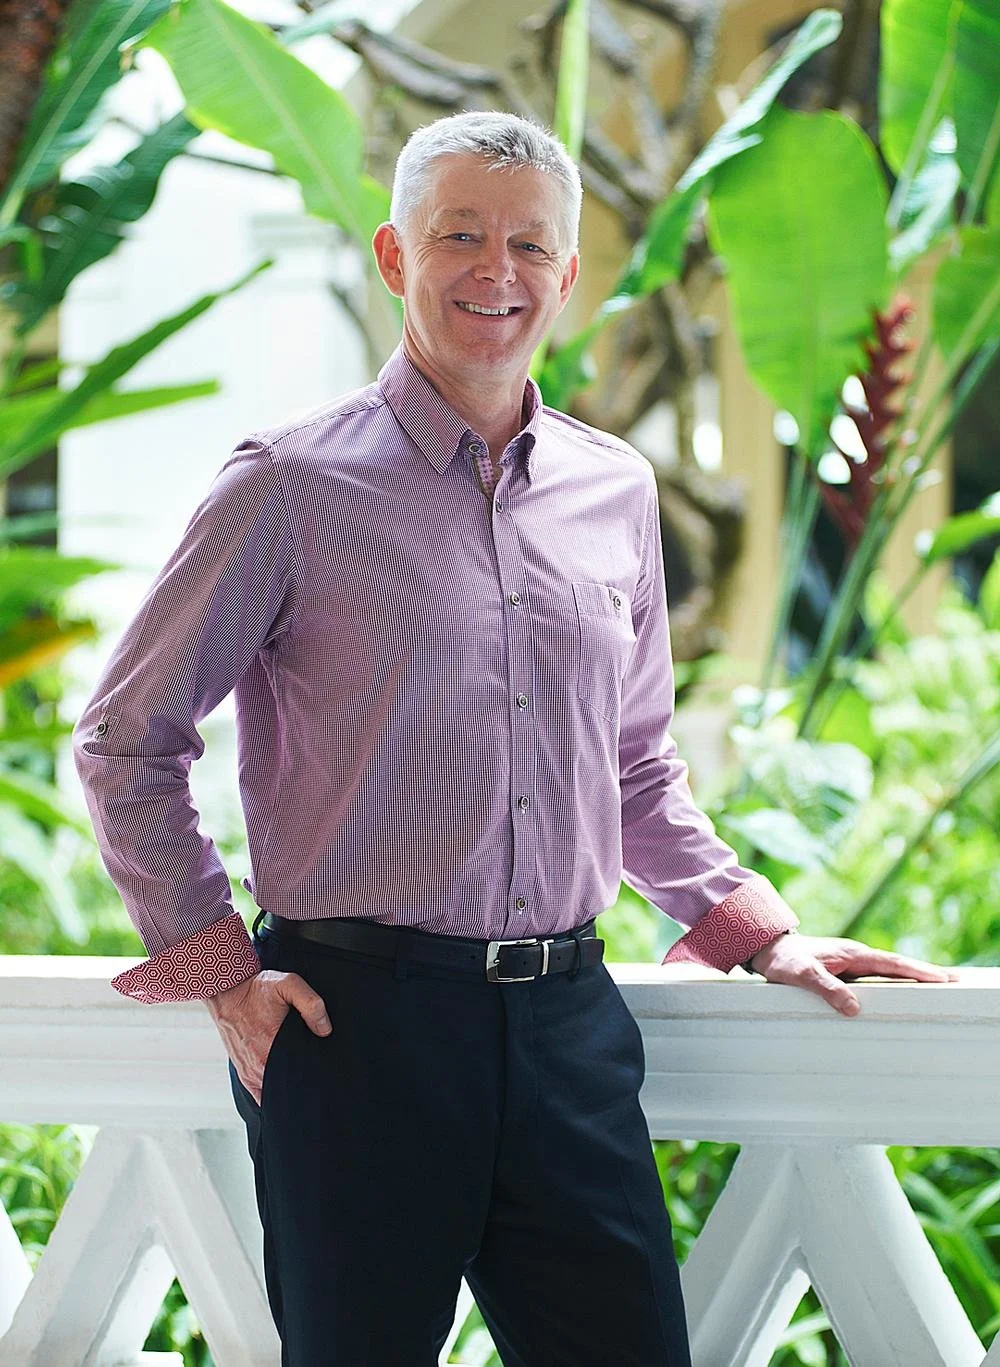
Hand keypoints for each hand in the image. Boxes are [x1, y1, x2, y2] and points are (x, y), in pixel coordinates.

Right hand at [206, 968, 332, 1102]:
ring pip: (276, 1093)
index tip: (326, 1069)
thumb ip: (311, 1003)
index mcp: (272, 1047)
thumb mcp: (288, 984)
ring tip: (303, 1080)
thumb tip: (325, 1030)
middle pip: (291, 1086)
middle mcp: (259, 1066)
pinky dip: (273, 1095)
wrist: (228, 992)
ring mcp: (250, 1072)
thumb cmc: (258, 989)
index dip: (316, 1073)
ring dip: (289, 1089)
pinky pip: (260, 1096)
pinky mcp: (243, 1074)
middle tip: (317, 1073)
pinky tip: (285, 1090)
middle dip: (305, 1082)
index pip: (302, 1074)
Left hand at [748, 933, 959, 1016]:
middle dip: (925, 973)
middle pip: (897, 965)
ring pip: (888, 971)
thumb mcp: (801, 976)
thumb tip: (853, 1008)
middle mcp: (855, 956)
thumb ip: (826, 989)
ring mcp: (851, 963)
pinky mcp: (845, 970)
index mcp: (852, 954)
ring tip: (937, 987)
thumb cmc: (784, 961)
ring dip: (911, 978)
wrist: (767, 949)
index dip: (918, 971)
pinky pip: (876, 977)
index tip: (942, 977)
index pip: (892, 963)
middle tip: (953, 981)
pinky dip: (894, 982)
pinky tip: (902, 992)